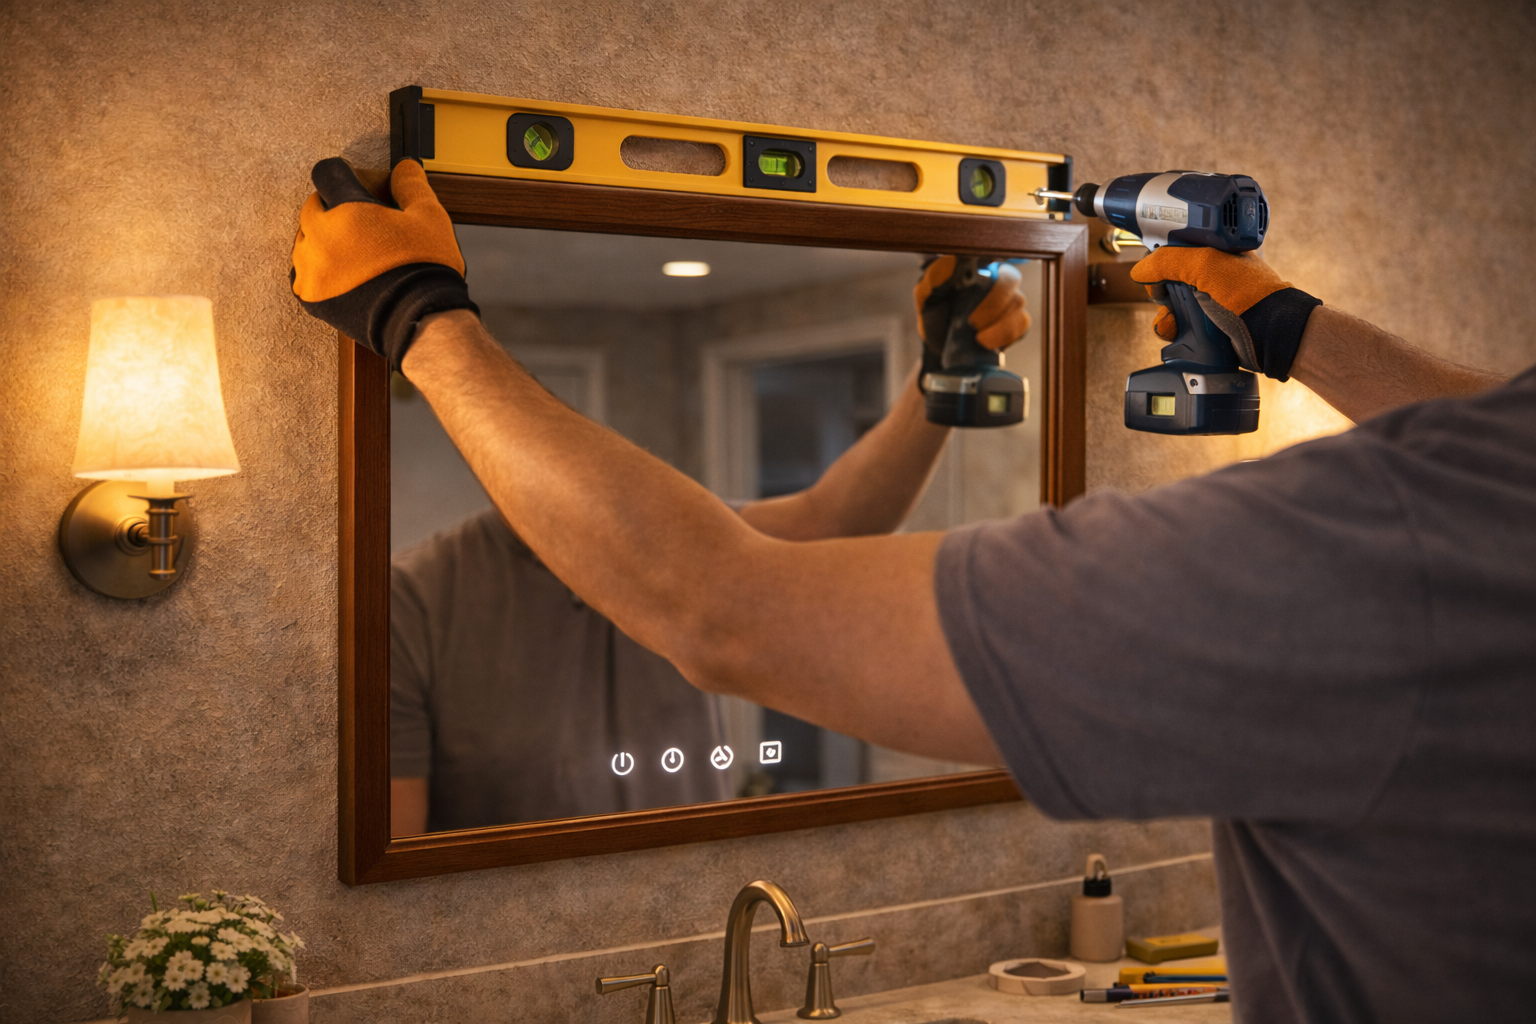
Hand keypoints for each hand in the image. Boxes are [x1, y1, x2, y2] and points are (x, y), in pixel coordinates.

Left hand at [291, 158, 478, 371]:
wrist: (420, 322)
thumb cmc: (426, 270)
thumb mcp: (429, 218)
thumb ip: (411, 186)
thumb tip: (404, 167)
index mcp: (346, 211)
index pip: (327, 172)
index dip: (347, 176)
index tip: (362, 188)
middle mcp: (320, 237)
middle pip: (314, 206)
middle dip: (336, 209)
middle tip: (365, 225)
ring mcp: (311, 269)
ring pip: (306, 240)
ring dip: (325, 240)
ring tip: (356, 254)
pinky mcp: (311, 297)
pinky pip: (304, 274)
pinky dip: (320, 271)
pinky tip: (346, 275)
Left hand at [913, 255, 1030, 349]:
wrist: (942, 349)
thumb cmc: (935, 315)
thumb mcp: (926, 297)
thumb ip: (935, 279)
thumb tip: (952, 262)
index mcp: (975, 266)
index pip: (993, 252)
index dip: (998, 254)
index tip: (993, 262)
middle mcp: (995, 279)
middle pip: (1010, 278)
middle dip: (994, 301)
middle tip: (972, 322)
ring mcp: (1009, 300)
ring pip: (1018, 302)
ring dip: (997, 322)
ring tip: (977, 337)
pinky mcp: (1016, 321)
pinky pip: (1022, 323)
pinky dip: (1004, 334)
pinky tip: (987, 343)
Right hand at [1129, 247, 1320, 380]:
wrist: (1270, 333)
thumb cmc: (1247, 294)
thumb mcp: (1205, 266)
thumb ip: (1168, 261)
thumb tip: (1140, 270)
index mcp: (1213, 251)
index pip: (1173, 250)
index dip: (1158, 263)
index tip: (1153, 275)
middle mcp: (1210, 274)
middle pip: (1167, 280)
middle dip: (1160, 294)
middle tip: (1165, 300)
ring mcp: (1209, 300)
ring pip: (1170, 306)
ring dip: (1165, 316)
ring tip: (1173, 324)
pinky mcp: (1208, 324)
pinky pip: (1179, 325)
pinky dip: (1173, 331)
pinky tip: (1178, 334)